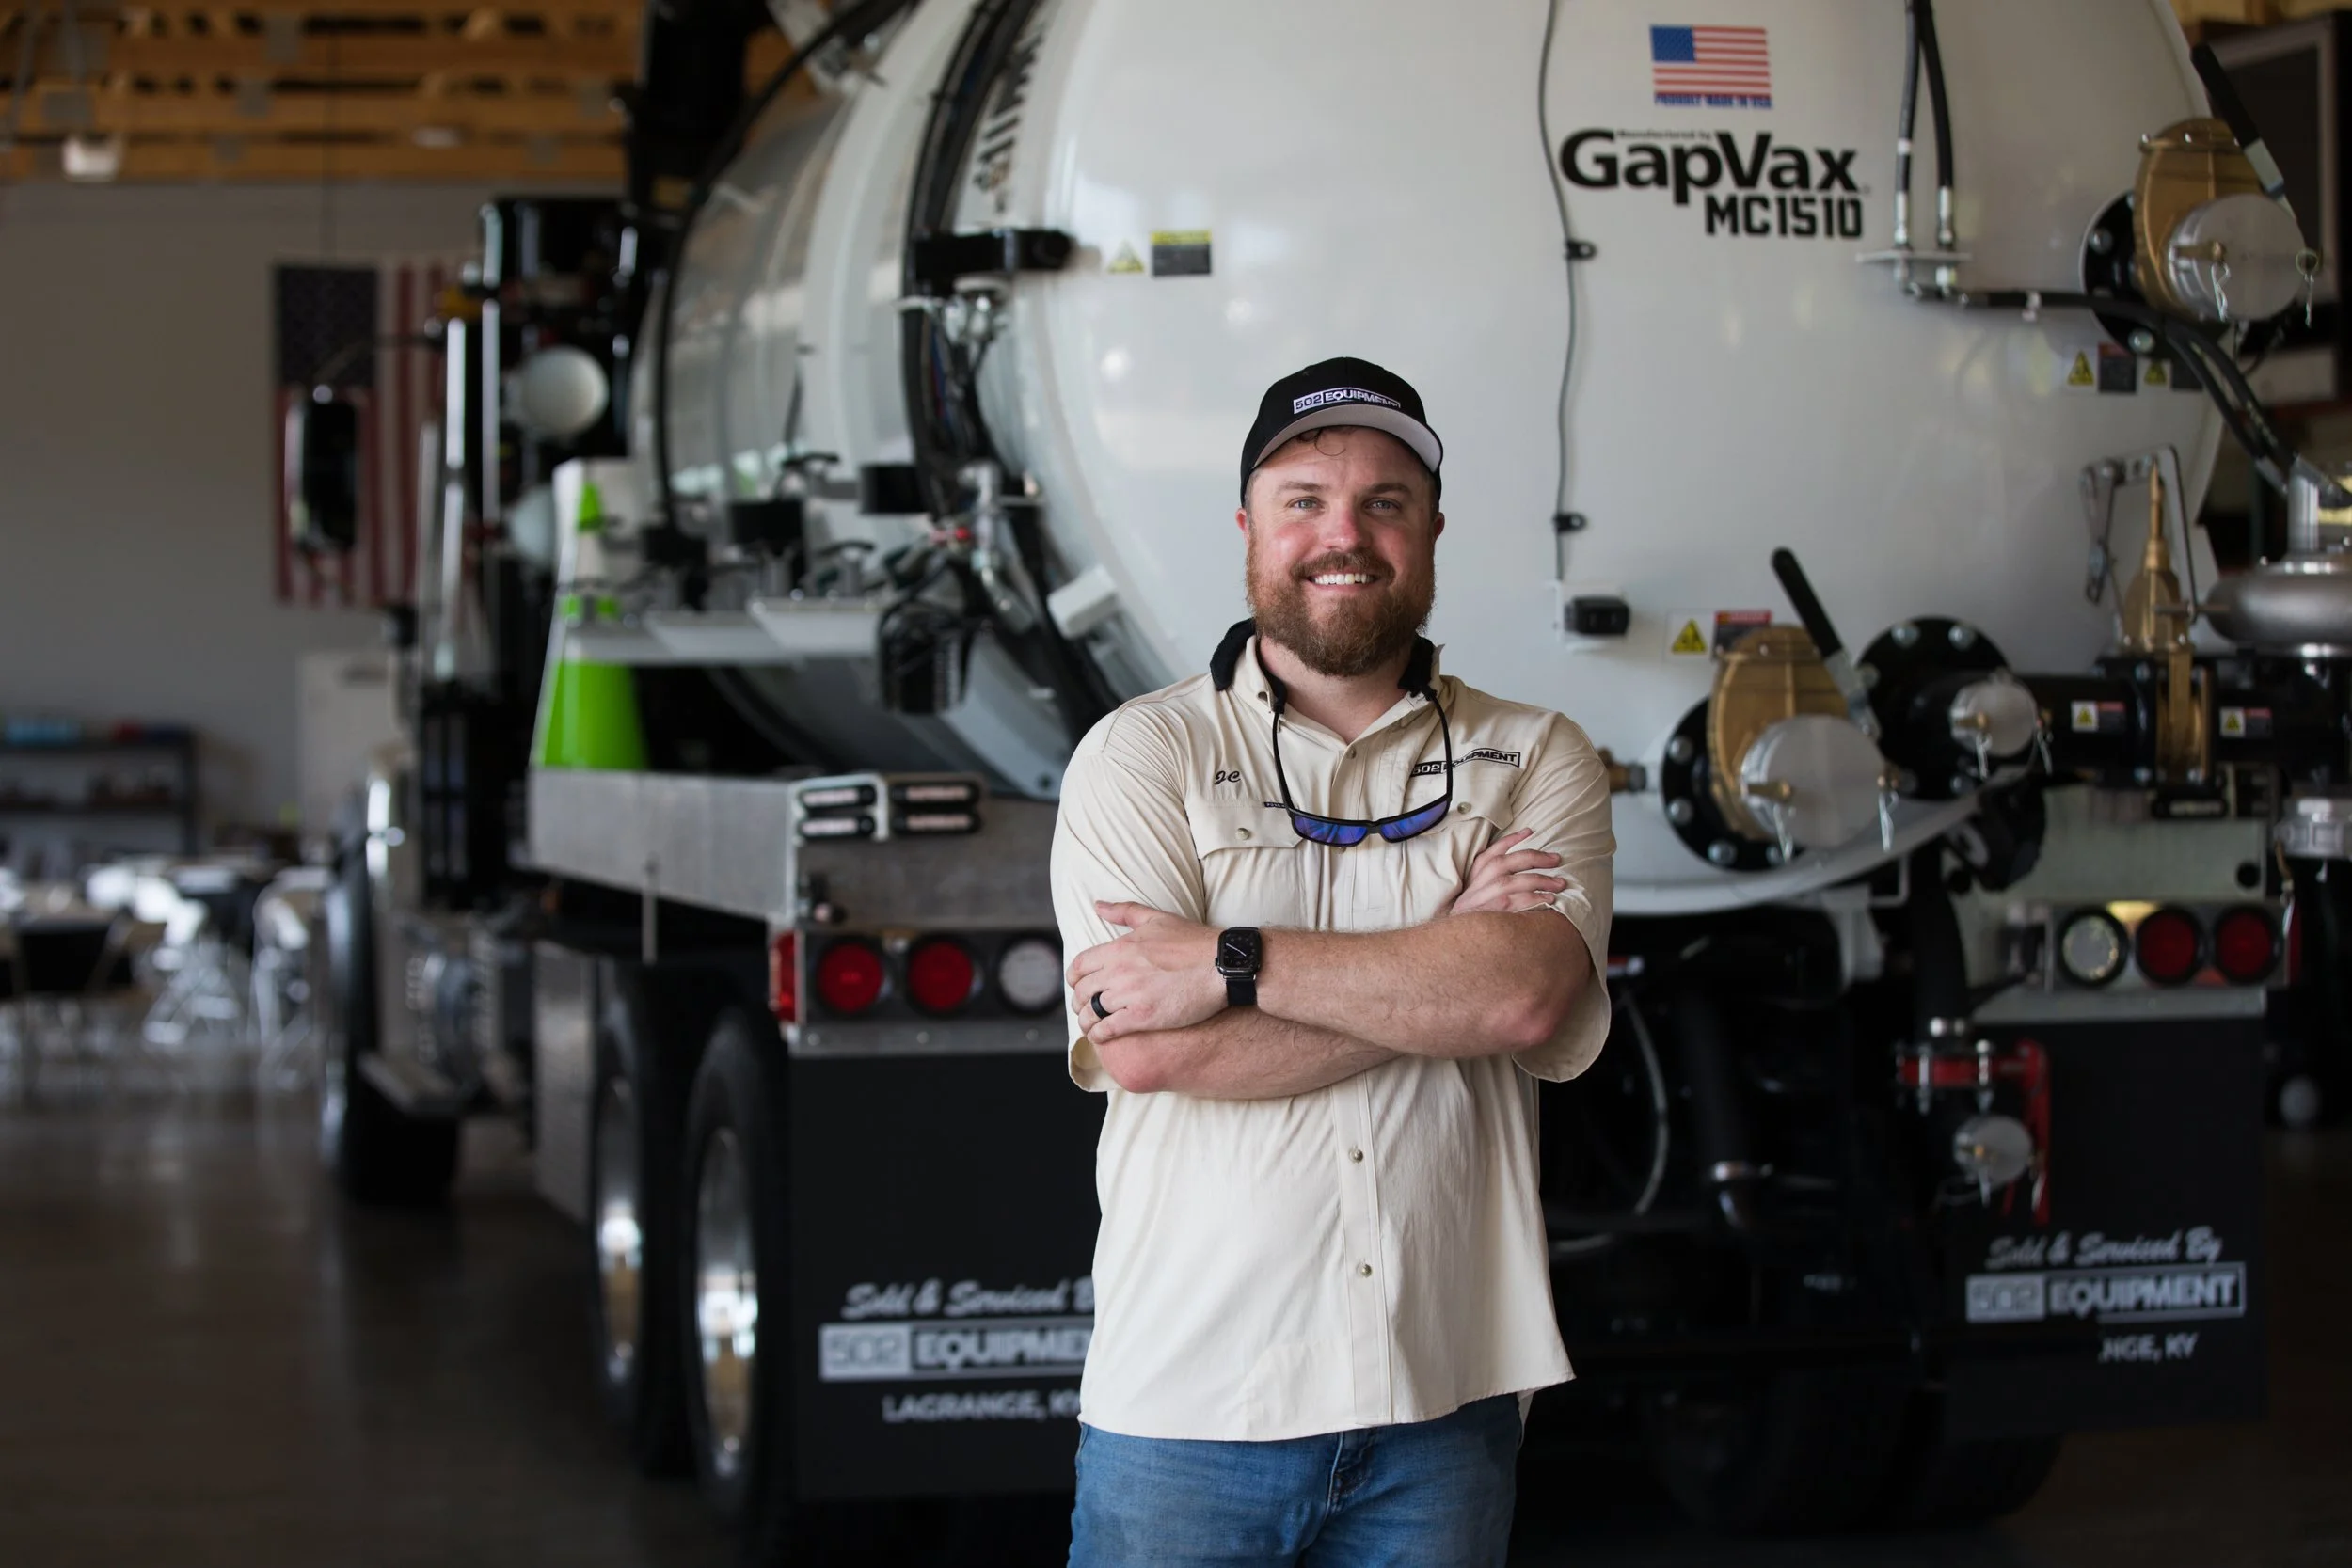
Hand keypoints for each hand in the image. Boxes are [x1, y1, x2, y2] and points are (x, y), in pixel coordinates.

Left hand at [1066, 902, 1224, 1044]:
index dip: (1073, 978)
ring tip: (1091, 1027)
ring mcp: (1130, 995)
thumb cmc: (1193, 942)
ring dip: (1086, 1022)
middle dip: (1079, 1002)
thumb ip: (1124, 912)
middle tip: (1084, 1008)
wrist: (1222, 966)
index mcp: (1120, 948)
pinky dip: (1099, 1035)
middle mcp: (1119, 971)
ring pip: (1091, 1013)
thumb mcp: (1157, 919)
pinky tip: (1101, 1037)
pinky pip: (1108, 1030)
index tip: (1077, 985)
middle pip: (1082, 990)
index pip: (1080, 965)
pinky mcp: (1143, 1016)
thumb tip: (1098, 905)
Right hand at [1445, 828, 1567, 916]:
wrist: (1456, 945)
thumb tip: (1520, 867)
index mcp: (1473, 878)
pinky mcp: (1491, 917)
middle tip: (1556, 859)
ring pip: (1511, 882)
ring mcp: (1483, 902)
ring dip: (1539, 880)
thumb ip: (1490, 881)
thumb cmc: (1473, 919)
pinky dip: (1533, 900)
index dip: (1510, 840)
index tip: (1530, 831)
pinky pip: (1515, 904)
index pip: (1490, 853)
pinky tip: (1549, 900)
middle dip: (1533, 858)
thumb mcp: (1475, 897)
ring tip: (1559, 883)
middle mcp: (1476, 887)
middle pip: (1504, 863)